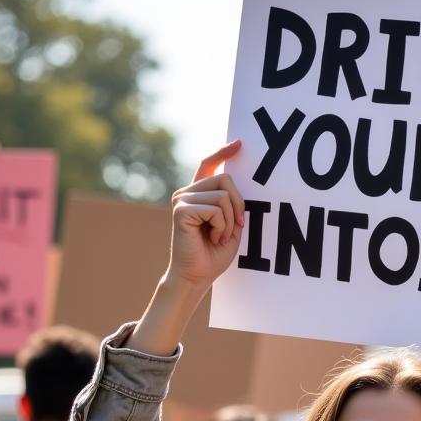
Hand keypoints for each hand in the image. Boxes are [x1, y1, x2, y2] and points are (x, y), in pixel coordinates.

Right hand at [165, 141, 245, 292]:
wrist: (197, 276)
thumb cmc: (213, 254)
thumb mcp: (231, 225)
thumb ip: (233, 204)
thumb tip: (238, 182)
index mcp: (198, 195)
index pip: (208, 165)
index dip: (222, 153)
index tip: (239, 144)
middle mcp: (187, 192)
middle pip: (225, 178)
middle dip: (239, 204)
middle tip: (238, 225)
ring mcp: (181, 199)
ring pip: (223, 195)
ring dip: (231, 220)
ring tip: (221, 237)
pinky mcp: (181, 209)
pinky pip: (216, 209)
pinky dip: (223, 227)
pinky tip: (214, 238)